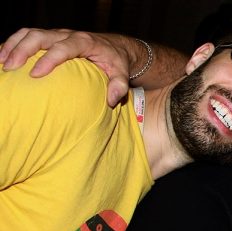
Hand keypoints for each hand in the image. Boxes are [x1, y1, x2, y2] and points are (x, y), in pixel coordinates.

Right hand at [0, 28, 130, 106]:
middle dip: (22, 50)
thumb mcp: (122, 73)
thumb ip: (119, 86)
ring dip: (13, 45)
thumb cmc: (115, 62)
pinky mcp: (49, 38)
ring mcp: (56, 35)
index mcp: (84, 42)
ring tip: (1, 62)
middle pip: (40, 36)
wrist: (114, 47)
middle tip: (10, 68)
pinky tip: (3, 57)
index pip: (63, 48)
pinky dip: (13, 44)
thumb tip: (111, 99)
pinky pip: (27, 36)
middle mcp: (67, 35)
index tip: (35, 74)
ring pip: (29, 33)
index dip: (48, 60)